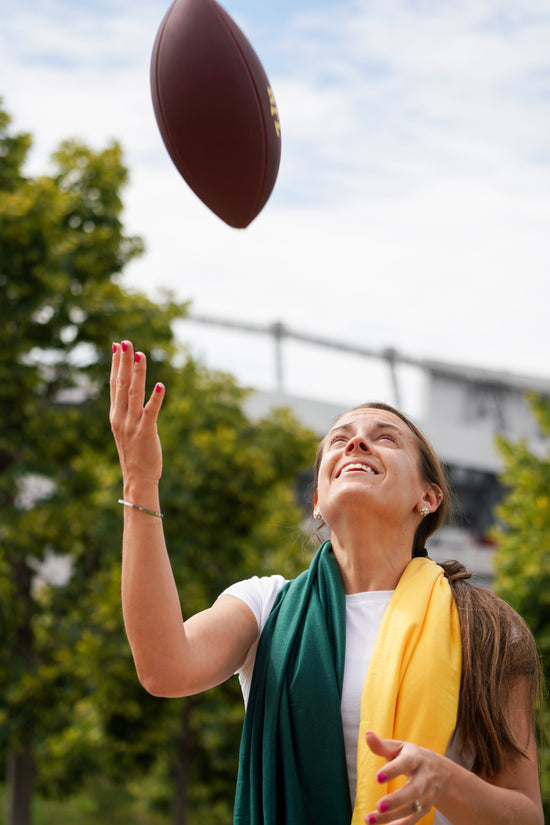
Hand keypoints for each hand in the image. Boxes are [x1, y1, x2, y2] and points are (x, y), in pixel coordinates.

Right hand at [109, 341, 164, 485]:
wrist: (138, 478)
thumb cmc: (135, 453)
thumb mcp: (126, 429)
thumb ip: (127, 411)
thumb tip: (130, 394)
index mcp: (115, 414)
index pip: (114, 384)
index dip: (116, 364)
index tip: (116, 345)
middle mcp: (121, 417)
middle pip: (121, 384)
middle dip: (124, 361)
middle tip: (125, 341)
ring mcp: (132, 425)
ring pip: (134, 393)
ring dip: (138, 372)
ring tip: (140, 353)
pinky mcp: (146, 433)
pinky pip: (151, 412)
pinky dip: (155, 398)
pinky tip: (160, 385)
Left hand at [364, 731, 450, 823]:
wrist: (441, 772)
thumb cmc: (412, 756)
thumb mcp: (400, 748)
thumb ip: (382, 745)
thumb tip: (367, 735)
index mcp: (416, 758)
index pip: (405, 764)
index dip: (392, 771)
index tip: (377, 778)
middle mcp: (424, 778)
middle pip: (413, 791)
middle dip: (397, 800)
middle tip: (379, 806)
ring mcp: (427, 796)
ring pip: (412, 808)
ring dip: (392, 817)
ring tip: (370, 819)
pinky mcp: (425, 809)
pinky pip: (413, 820)